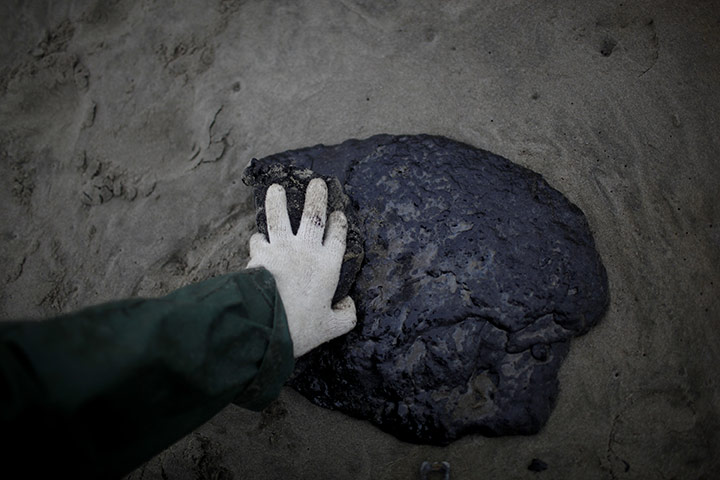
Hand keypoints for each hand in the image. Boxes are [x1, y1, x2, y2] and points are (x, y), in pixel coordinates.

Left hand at [246, 178, 356, 356]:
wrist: (264, 325)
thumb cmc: (300, 328)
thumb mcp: (330, 328)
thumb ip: (345, 316)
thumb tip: (348, 305)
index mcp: (328, 266)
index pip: (337, 236)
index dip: (339, 222)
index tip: (338, 212)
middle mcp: (307, 251)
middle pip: (313, 216)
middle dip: (316, 196)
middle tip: (316, 182)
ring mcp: (281, 249)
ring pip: (280, 217)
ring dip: (278, 201)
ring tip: (275, 188)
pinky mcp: (259, 254)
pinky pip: (258, 239)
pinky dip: (258, 237)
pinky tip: (257, 235)